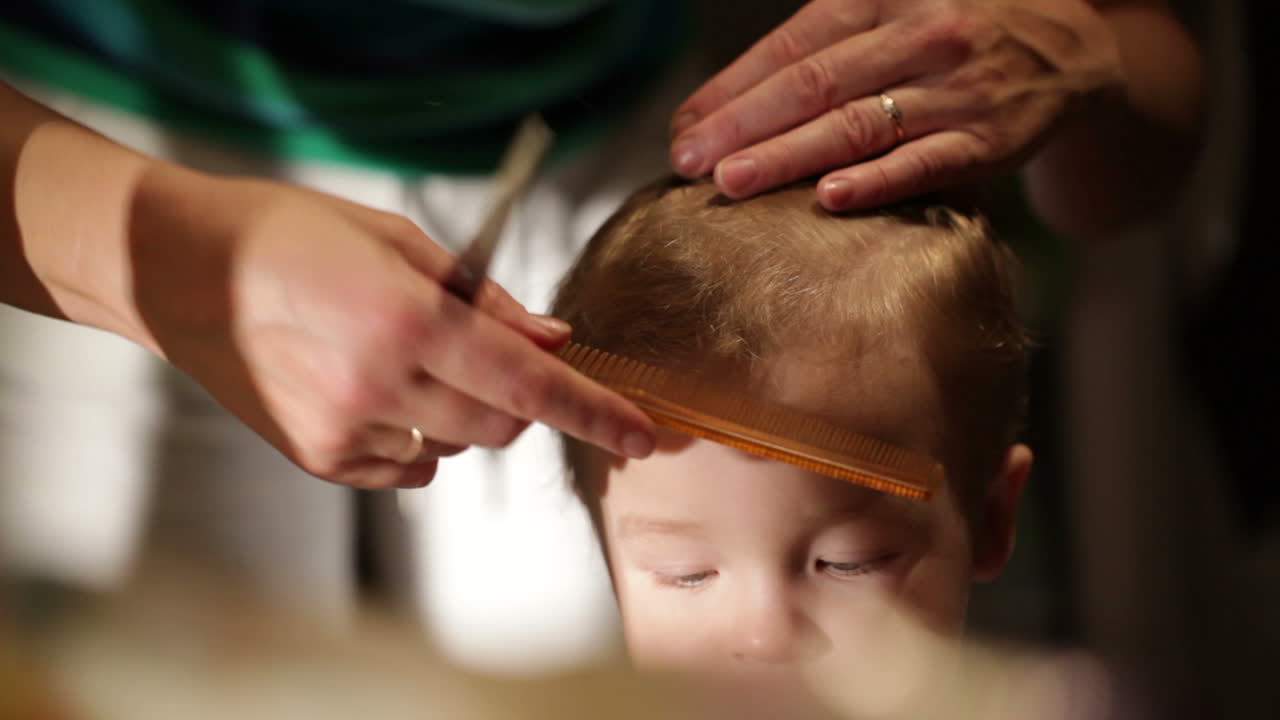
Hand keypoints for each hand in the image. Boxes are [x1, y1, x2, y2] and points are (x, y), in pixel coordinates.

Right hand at [127, 167, 654, 488]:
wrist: (184, 271)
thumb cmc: (293, 235)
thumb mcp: (398, 240)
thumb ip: (484, 300)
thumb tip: (553, 341)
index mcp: (408, 318)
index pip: (529, 382)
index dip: (595, 412)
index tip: (644, 436)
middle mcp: (381, 384)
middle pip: (503, 426)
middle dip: (518, 398)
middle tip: (481, 353)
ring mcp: (346, 430)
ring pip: (455, 450)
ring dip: (461, 415)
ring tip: (405, 360)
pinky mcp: (319, 458)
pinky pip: (406, 467)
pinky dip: (412, 437)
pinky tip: (371, 389)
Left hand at [670, 0, 1123, 210]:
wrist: (1070, 45)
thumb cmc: (953, 28)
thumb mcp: (892, 5)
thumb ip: (820, 44)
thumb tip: (725, 101)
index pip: (791, 47)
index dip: (731, 89)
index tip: (684, 128)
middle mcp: (917, 35)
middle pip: (814, 85)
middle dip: (742, 126)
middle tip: (688, 161)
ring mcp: (954, 89)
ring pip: (859, 125)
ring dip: (789, 155)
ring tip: (732, 182)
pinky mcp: (988, 139)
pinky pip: (926, 162)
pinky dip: (879, 180)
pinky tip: (831, 198)